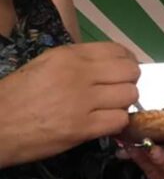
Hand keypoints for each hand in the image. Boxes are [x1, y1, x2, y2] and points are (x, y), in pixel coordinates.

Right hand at [0, 42, 140, 166]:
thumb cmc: (17, 96)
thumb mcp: (44, 65)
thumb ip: (77, 63)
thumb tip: (109, 67)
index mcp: (68, 55)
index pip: (117, 51)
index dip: (127, 63)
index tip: (123, 73)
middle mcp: (79, 74)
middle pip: (130, 73)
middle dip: (128, 83)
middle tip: (116, 93)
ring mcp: (83, 101)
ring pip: (130, 96)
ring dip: (123, 104)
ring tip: (108, 109)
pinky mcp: (84, 127)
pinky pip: (120, 120)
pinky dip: (117, 123)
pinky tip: (104, 124)